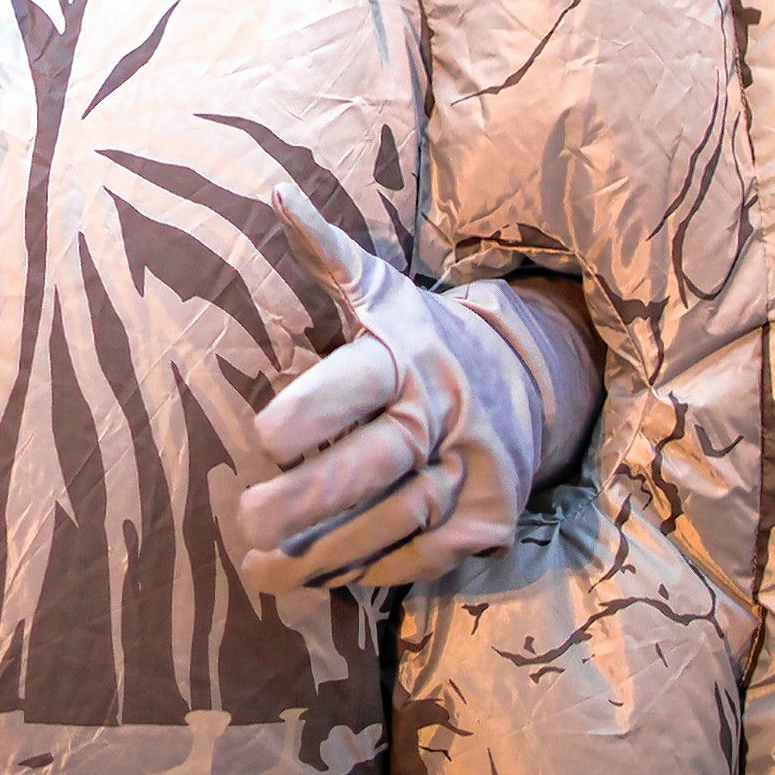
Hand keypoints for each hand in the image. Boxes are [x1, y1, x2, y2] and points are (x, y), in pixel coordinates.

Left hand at [235, 194, 563, 593]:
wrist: (527, 378)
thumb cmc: (421, 334)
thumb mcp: (379, 287)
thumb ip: (325, 249)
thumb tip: (275, 193)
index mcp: (410, 352)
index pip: (359, 382)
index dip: (313, 411)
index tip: (261, 437)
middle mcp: (447, 411)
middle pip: (374, 465)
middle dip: (308, 499)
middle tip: (247, 519)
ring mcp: (474, 470)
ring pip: (393, 522)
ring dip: (322, 554)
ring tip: (259, 570)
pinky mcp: (488, 520)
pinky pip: (423, 555)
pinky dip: (369, 572)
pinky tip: (319, 581)